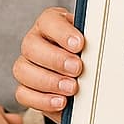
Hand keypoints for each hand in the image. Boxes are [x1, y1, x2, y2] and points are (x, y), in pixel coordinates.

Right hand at [13, 7, 83, 123]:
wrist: (84, 76)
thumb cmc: (86, 53)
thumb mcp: (91, 43)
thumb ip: (92, 43)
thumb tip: (101, 49)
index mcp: (50, 24)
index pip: (48, 21)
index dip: (62, 32)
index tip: (79, 44)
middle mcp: (34, 42)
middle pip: (31, 46)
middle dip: (56, 59)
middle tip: (77, 68)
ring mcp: (26, 65)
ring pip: (23, 70)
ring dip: (49, 81)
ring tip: (71, 88)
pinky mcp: (26, 88)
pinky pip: (23, 94)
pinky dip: (42, 100)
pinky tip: (60, 102)